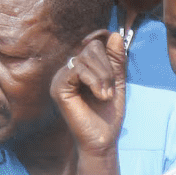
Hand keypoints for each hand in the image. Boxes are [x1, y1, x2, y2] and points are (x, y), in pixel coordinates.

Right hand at [51, 32, 128, 157]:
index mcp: (82, 68)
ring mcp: (61, 78)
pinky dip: (94, 81)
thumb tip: (115, 34)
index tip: (114, 63)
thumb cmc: (108, 115)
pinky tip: (100, 95)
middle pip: (92, 47)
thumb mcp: (117, 82)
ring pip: (85, 57)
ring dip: (104, 76)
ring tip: (106, 95)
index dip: (106, 47)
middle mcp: (69, 70)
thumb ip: (116, 60)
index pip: (94, 43)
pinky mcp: (58, 87)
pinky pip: (77, 70)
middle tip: (111, 90)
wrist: (102, 140)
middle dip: (108, 67)